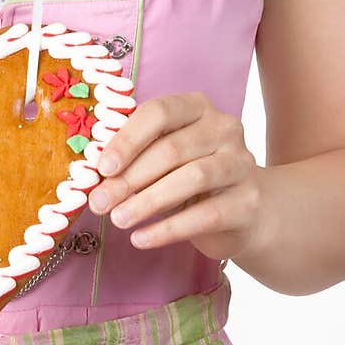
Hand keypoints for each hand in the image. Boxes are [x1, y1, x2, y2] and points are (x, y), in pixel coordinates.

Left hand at [88, 91, 265, 261]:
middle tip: (100, 202)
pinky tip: (141, 238)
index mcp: (198, 106)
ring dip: (147, 201)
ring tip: (118, 220)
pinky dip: (168, 229)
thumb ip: (137, 155)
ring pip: (191, 178)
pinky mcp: (248, 201)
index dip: (128, 139)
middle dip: (130, 178)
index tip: (102, 167)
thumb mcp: (164, 157)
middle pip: (172, 149)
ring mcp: (241, 163)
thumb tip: (96, 171)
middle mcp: (225, 128)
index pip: (159, 112)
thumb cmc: (189, 176)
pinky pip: (205, 215)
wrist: (245, 210)